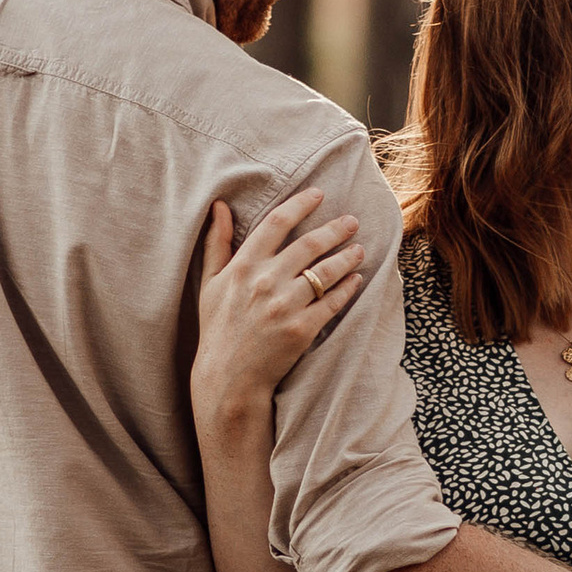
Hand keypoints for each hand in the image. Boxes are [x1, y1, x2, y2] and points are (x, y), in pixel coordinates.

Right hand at [192, 192, 364, 426]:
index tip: (319, 194)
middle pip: (309, 244)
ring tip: (360, 249)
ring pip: (326, 271)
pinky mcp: (302, 329)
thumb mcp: (210, 283)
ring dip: (348, 256)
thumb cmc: (218, 327)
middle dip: (336, 229)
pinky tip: (356, 279)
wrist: (228, 377)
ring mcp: (285, 306)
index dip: (300, 204)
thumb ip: (217, 242)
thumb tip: (220, 205)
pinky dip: (347, 288)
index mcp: (243, 266)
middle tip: (352, 221)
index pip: (277, 223)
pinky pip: (332, 302)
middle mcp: (265, 282)